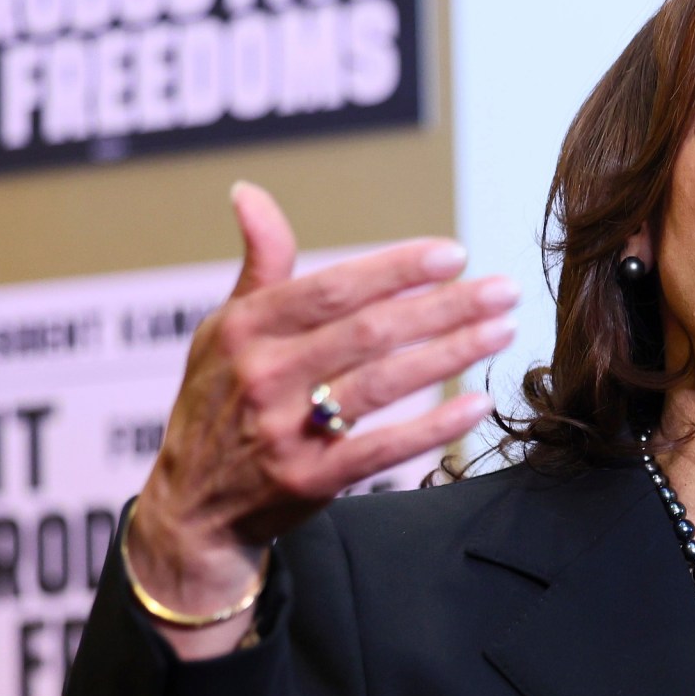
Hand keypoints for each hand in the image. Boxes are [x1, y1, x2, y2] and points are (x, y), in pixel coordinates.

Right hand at [128, 183, 513, 655]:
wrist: (192, 503)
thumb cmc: (219, 400)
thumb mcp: (224, 329)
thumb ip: (259, 265)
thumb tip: (248, 192)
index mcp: (247, 327)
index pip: (333, 287)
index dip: (397, 269)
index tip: (454, 255)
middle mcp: (264, 374)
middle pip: (370, 332)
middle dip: (445, 307)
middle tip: (502, 291)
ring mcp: (287, 430)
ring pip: (383, 383)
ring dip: (451, 354)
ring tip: (501, 332)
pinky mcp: (310, 479)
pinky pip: (384, 448)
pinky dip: (434, 426)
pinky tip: (477, 403)